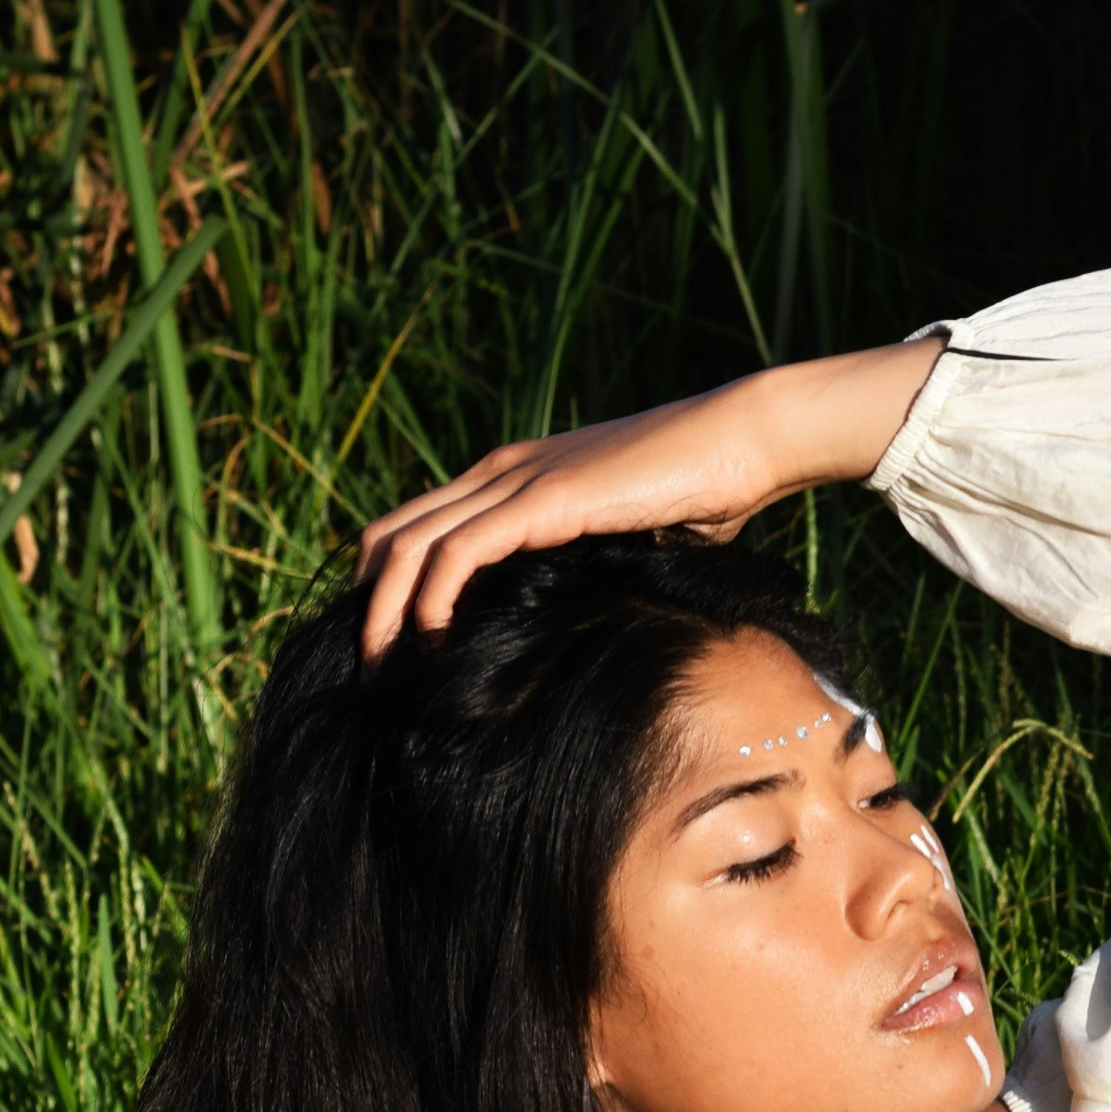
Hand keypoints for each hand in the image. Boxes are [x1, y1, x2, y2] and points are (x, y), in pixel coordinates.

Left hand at [351, 336, 946, 658]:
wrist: (744, 443)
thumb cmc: (708, 492)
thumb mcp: (632, 536)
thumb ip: (595, 564)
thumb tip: (587, 620)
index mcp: (515, 478)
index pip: (419, 528)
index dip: (390, 585)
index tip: (395, 645)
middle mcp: (500, 472)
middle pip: (391, 533)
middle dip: (366, 601)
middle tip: (371, 667)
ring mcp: (516, 482)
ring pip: (409, 543)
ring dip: (382, 610)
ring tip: (383, 668)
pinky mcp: (541, 500)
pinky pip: (458, 552)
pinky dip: (430, 599)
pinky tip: (432, 639)